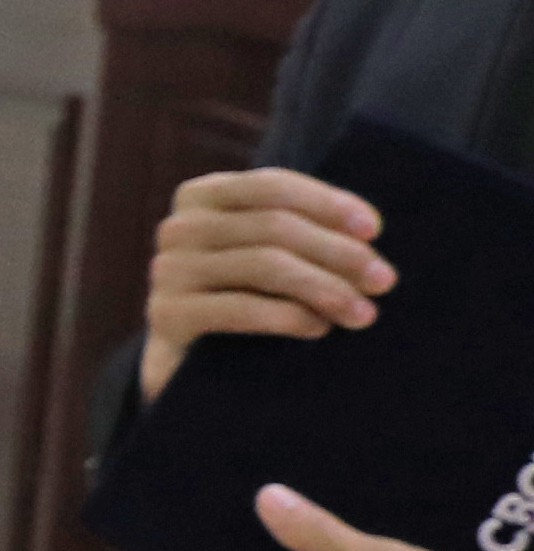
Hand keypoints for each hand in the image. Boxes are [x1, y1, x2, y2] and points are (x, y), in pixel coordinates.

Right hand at [141, 166, 387, 400]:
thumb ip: (298, 230)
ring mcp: (167, 270)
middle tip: (383, 281)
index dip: (327, 204)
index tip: (374, 231)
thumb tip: (368, 231)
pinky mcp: (166, 315)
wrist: (191, 364)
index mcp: (202, 197)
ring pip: (263, 264)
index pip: (271, 186)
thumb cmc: (247, 296)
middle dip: (338, 253)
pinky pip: (239, 308)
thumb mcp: (266, 252)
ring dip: (324, 288)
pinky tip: (318, 328)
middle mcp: (178, 227)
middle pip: (273, 227)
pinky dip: (287, 316)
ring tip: (363, 314)